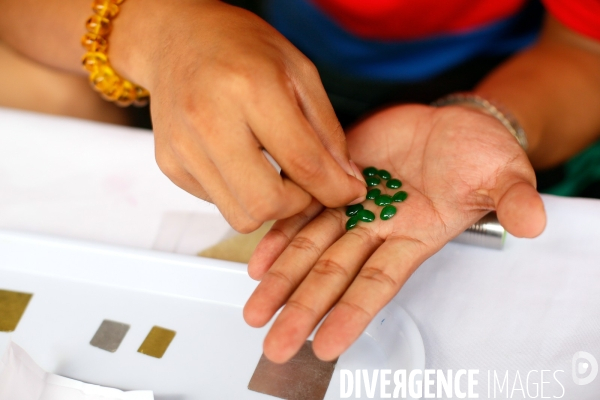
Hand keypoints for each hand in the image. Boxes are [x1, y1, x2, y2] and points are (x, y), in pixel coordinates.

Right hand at [111, 0, 365, 231]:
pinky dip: (240, 193)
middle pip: (266, 204)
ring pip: (241, 216)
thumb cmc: (242, 50)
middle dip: (298, 204)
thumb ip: (327, 132)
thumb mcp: (300, 73)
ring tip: (273, 171)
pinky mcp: (169, 164)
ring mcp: (183, 146)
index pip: (303, 162)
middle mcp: (210, 120)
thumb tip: (347, 182)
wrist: (177, 38)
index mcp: (251, 88)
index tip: (349, 192)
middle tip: (304, 181)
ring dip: (268, 204)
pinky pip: (218, 204)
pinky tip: (242, 162)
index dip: (335, 189)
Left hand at [243, 104, 546, 362]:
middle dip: (303, 308)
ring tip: (255, 310)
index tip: (324, 345)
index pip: (379, 282)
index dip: (352, 313)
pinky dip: (280, 234)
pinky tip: (257, 260)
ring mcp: (354, 206)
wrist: (450, 125)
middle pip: (334, 273)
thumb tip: (532, 222)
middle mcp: (378, 228)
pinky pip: (303, 210)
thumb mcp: (504, 175)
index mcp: (415, 236)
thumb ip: (512, 200)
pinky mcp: (337, 179)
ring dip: (282, 278)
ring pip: (311, 246)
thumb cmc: (478, 157)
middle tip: (275, 343)